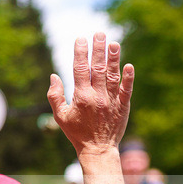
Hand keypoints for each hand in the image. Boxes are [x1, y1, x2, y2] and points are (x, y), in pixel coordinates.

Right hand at [47, 33, 133, 155]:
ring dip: (113, 58)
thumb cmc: (77, 133)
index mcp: (81, 96)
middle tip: (100, 34)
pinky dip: (128, 78)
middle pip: (97, 67)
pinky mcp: (123, 106)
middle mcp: (97, 96)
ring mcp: (111, 100)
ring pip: (112, 75)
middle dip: (98, 49)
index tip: (81, 39)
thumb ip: (55, 95)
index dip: (80, 52)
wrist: (98, 149)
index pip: (80, 69)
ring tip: (114, 43)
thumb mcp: (60, 116)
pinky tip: (129, 65)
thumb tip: (54, 75)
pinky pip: (126, 89)